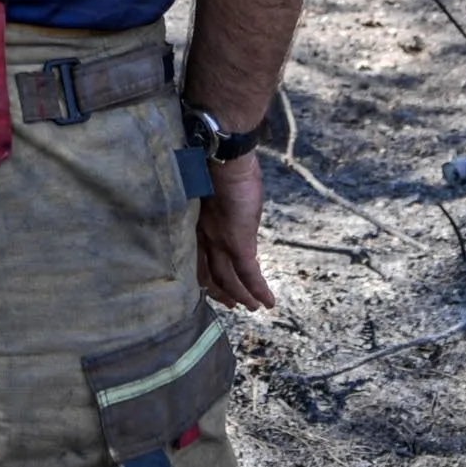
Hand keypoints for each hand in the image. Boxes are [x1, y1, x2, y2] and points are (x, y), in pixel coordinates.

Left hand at [196, 150, 274, 309]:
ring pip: (228, 279)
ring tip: (252, 307)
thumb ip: (218, 207)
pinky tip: (267, 301)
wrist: (226, 159)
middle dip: (220, 291)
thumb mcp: (219, 191)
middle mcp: (206, 237)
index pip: (198, 258)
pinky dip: (258, 289)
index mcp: (199, 224)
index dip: (205, 274)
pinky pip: (248, 273)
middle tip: (231, 304)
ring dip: (241, 296)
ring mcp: (221, 241)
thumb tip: (225, 206)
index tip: (213, 284)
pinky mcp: (238, 242)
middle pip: (208, 274)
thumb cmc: (222, 166)